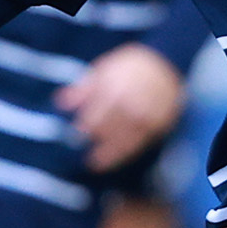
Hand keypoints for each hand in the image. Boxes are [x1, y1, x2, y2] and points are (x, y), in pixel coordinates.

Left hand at [55, 42, 186, 172]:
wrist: (166, 64)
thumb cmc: (130, 66)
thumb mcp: (104, 69)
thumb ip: (83, 89)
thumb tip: (60, 103)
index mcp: (113, 89)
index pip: (93, 116)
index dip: (82, 128)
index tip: (73, 134)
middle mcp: (129, 105)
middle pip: (106, 130)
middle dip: (92, 140)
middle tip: (77, 149)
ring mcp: (144, 117)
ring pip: (122, 142)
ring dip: (106, 154)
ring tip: (92, 163)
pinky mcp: (156, 126)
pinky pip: (137, 145)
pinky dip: (123, 154)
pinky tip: (112, 160)